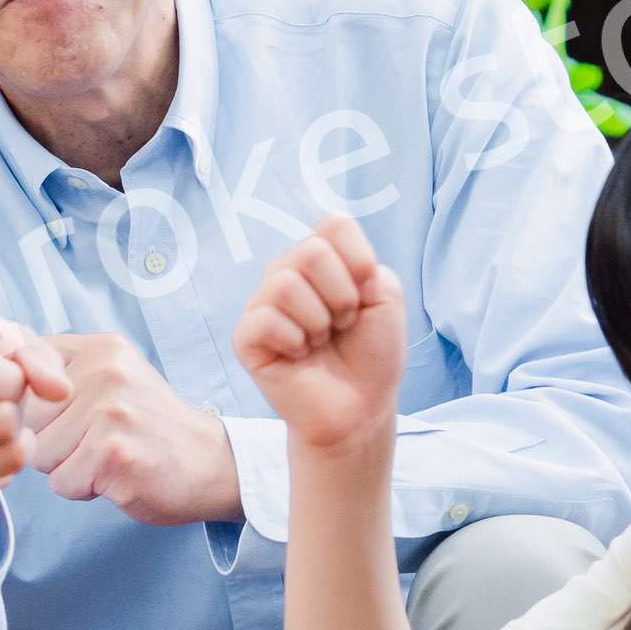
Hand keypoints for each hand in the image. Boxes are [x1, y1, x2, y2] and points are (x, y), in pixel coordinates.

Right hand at [0, 303, 70, 556]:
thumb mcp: (9, 344)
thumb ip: (36, 354)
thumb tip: (60, 390)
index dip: (8, 341)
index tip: (6, 350)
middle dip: (16, 382)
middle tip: (7, 386)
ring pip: (2, 422)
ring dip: (17, 418)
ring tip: (2, 412)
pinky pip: (10, 457)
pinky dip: (20, 447)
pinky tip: (3, 441)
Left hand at [23, 333, 242, 524]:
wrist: (212, 464)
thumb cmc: (149, 427)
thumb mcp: (111, 378)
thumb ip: (58, 369)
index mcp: (100, 348)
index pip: (23, 366)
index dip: (31, 401)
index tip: (67, 412)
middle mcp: (105, 371)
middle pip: (27, 418)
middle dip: (52, 439)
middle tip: (99, 439)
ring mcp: (111, 411)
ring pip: (41, 454)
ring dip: (68, 467)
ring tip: (109, 457)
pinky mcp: (114, 453)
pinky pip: (62, 482)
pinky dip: (84, 489)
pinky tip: (118, 476)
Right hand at [230, 216, 405, 456]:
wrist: (360, 406)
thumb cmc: (371, 353)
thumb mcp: (385, 296)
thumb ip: (362, 263)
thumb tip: (318, 261)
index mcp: (320, 259)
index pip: (333, 224)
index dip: (359, 261)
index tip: (366, 296)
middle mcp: (287, 274)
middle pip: (310, 251)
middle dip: (340, 295)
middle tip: (342, 324)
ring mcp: (263, 304)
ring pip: (284, 284)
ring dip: (317, 322)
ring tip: (320, 341)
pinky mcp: (245, 337)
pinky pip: (266, 320)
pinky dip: (294, 342)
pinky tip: (299, 356)